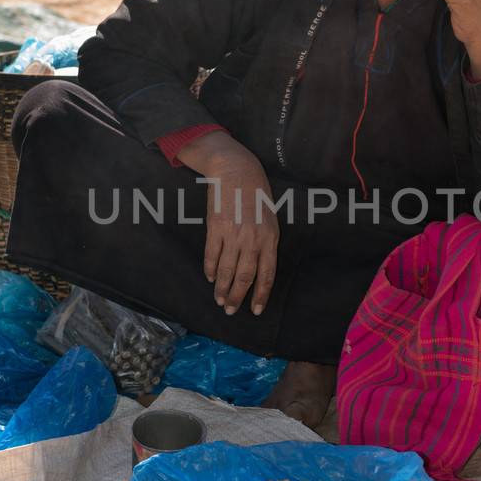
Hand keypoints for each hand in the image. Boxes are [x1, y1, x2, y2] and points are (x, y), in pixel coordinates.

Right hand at [175, 131, 278, 314]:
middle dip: (237, 297)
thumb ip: (266, 241)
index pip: (267, 274)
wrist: (236, 170)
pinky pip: (212, 255)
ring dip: (222, 288)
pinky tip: (209, 278)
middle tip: (230, 310)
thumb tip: (259, 267)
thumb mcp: (270, 217)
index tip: (255, 310)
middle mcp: (253, 239)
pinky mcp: (215, 228)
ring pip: (227, 270)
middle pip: (245, 277)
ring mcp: (233, 234)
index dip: (261, 294)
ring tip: (219, 300)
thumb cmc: (256, 193)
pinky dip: (210, 269)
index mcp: (270, 237)